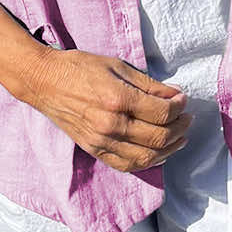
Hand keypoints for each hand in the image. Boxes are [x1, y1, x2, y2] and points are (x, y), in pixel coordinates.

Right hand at [25, 49, 192, 173]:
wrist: (44, 82)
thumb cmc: (79, 68)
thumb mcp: (117, 66)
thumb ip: (148, 84)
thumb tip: (175, 95)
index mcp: (118, 99)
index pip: (162, 112)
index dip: (180, 107)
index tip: (183, 99)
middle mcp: (111, 124)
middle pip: (159, 136)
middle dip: (180, 127)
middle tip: (187, 118)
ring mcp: (101, 140)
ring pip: (147, 156)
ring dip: (170, 148)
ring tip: (180, 137)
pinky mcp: (94, 149)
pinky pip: (127, 165)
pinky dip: (148, 162)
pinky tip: (159, 153)